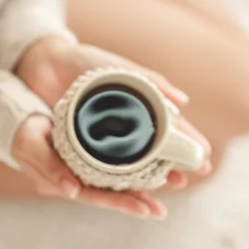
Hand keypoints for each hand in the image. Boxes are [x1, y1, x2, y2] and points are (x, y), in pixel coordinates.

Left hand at [14, 38, 211, 218]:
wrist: (45, 62)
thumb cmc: (84, 60)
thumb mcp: (118, 67)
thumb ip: (149, 80)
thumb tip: (183, 100)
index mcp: (135, 103)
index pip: (166, 125)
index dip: (185, 140)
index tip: (203, 157)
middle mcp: (122, 123)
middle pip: (152, 148)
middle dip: (171, 163)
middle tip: (188, 179)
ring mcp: (102, 135)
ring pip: (131, 161)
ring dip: (148, 175)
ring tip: (167, 187)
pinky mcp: (80, 144)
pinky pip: (101, 164)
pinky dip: (116, 177)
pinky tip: (128, 188)